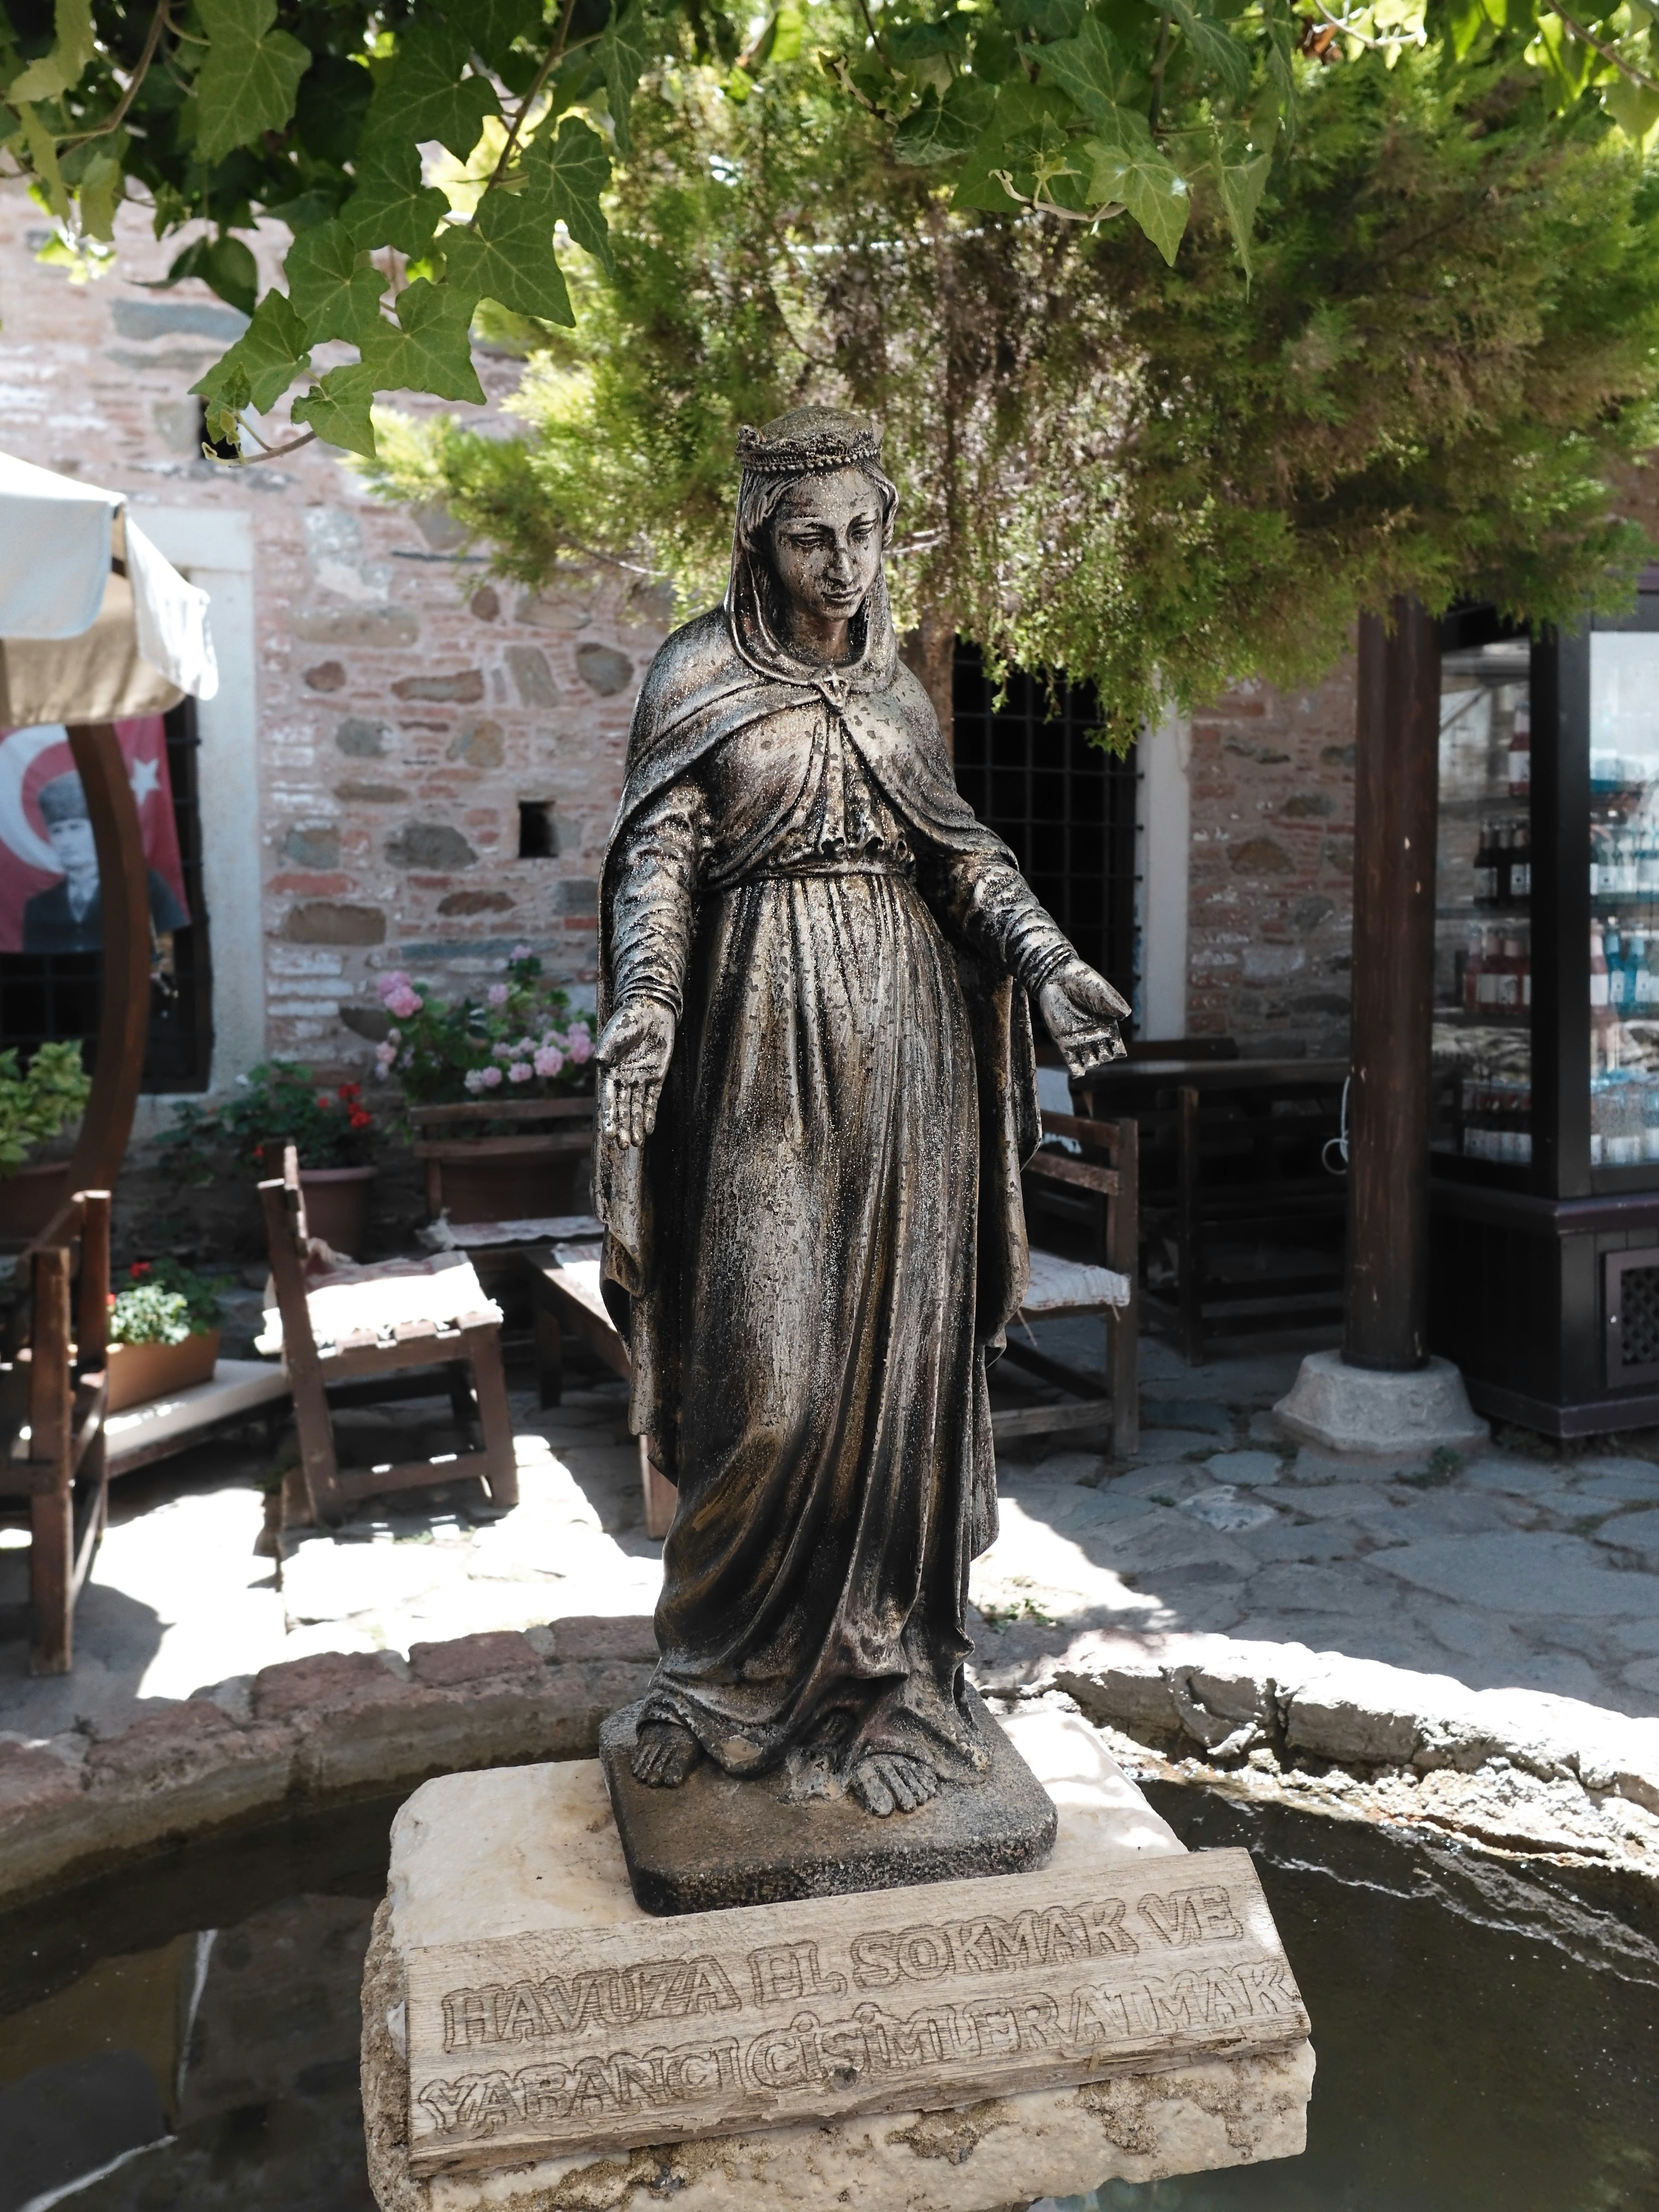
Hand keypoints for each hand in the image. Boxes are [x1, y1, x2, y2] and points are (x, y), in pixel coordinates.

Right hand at [596, 998, 675, 1147]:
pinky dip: (649, 1114)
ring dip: (634, 1125)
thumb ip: (609, 1046)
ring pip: (636, 1107)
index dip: (608, 1117)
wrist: (652, 1011)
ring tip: (635, 1144)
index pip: (608, 1099)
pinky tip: (647, 1129)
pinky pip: (651, 1100)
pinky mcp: (655, 1077)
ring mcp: (640, 1079)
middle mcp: (623, 1078)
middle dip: (622, 1127)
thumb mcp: (618, 1030)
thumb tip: (600, 1061)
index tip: (608, 1134)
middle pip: (622, 1108)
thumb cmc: (630, 1018)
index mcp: (610, 1070)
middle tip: (622, 1146)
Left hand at [1038, 959, 1129, 1083]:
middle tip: (1097, 1041)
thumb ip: (1115, 1004)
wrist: (1058, 977)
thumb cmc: (1083, 982)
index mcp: (1108, 1026)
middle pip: (1104, 1057)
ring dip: (1091, 1062)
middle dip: (1104, 1056)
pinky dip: (1077, 1070)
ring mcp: (1079, 1039)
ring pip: (1090, 1061)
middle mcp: (1095, 1035)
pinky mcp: (1063, 1042)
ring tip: (1088, 1052)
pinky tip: (1080, 1072)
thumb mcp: (1103, 992)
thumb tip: (1125, 1015)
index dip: (1118, 1052)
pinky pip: (1072, 1061)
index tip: (1115, 1047)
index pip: (1117, 1048)